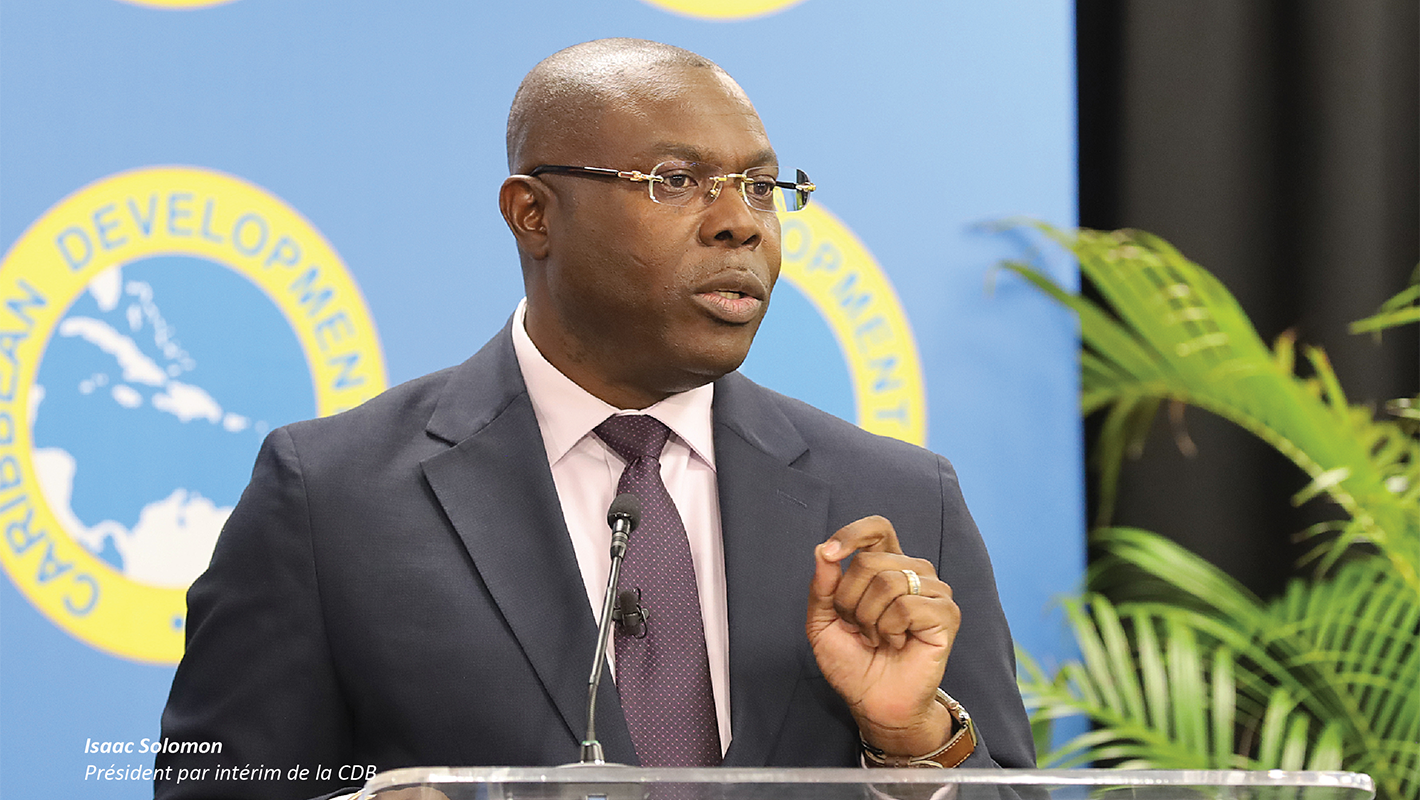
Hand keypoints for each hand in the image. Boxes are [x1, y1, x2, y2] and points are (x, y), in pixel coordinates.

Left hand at [807, 515, 960, 756]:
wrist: (874, 702)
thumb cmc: (853, 662)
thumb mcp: (823, 622)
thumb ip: (822, 586)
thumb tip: (821, 551)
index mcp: (886, 566)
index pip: (876, 529)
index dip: (851, 534)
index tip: (829, 554)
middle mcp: (913, 572)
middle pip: (869, 559)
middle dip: (849, 599)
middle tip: (858, 627)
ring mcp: (933, 591)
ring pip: (888, 582)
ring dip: (869, 617)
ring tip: (877, 637)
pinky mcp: (946, 614)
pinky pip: (906, 607)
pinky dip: (890, 629)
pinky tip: (897, 643)